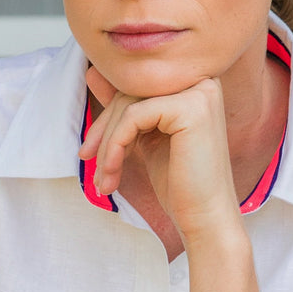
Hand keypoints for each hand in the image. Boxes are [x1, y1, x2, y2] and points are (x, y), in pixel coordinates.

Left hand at [80, 66, 241, 242]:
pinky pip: (134, 116)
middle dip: (103, 128)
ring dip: (107, 142)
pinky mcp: (191, 107)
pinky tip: (112, 172)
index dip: (108, 115)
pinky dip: (115, 145)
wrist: (205, 219)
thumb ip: (126, 106)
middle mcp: (203, 82)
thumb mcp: (145, 138)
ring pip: (129, 103)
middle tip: (86, 159)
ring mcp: (200, 92)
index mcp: (196, 85)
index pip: (137, 85)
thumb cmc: (180, 185)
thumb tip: (92, 72)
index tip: (89, 149)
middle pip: (131, 90)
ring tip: (104, 178)